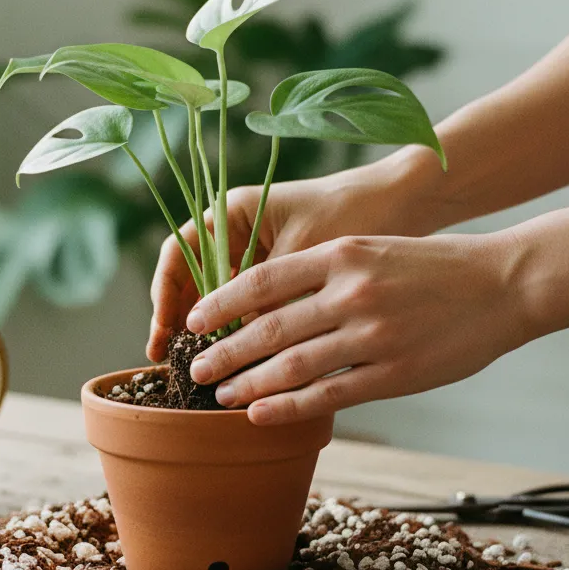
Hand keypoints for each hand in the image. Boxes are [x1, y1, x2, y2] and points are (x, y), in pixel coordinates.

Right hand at [147, 160, 430, 360]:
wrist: (404, 202)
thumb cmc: (353, 213)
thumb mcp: (304, 256)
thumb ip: (269, 297)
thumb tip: (237, 347)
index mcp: (233, 212)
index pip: (178, 253)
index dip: (165, 294)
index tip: (166, 331)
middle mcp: (237, 232)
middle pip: (191, 279)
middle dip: (178, 320)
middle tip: (168, 360)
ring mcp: (258, 254)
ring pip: (219, 298)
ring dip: (209, 330)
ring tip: (202, 368)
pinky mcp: (282, 276)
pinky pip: (250, 306)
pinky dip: (242, 331)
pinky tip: (240, 359)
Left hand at [184, 231, 530, 423]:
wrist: (502, 283)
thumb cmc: (431, 266)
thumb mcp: (372, 250)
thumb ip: (323, 273)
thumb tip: (266, 304)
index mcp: (341, 254)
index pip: (262, 279)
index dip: (221, 302)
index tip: (193, 320)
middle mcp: (352, 292)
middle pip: (269, 327)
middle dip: (224, 351)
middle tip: (194, 369)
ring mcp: (373, 334)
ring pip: (293, 365)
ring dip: (249, 383)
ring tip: (221, 396)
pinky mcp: (394, 372)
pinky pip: (329, 394)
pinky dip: (289, 406)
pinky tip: (260, 414)